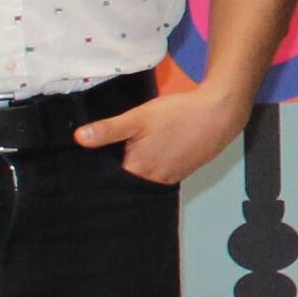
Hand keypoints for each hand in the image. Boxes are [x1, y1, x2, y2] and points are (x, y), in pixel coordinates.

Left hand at [74, 81, 254, 187]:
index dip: (99, 171)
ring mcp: (170, 178)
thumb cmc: (178, 114)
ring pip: (144, 178)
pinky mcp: (182, 172)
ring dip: (136, 169)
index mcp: (138, 170)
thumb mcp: (138, 117)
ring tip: (130, 152)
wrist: (219, 113)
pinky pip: (160, 174)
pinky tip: (152, 151)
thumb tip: (78, 138)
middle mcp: (153, 181)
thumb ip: (108, 129)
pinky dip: (152, 167)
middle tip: (109, 154)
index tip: (89, 163)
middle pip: (127, 182)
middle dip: (117, 172)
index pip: (110, 180)